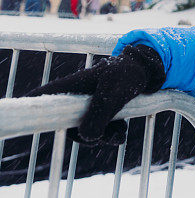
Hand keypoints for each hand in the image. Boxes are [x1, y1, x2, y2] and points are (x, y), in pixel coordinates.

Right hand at [24, 45, 165, 145]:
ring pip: (86, 131)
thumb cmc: (127, 74)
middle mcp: (75, 97)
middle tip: (109, 134)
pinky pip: (100, 131)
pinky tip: (122, 131)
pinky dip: (111, 134)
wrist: (148, 70)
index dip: (34, 109)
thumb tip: (87, 137)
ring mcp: (88, 105)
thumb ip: (99, 114)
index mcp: (71, 87)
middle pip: (68, 126)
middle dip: (88, 136)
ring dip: (104, 136)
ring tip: (121, 132)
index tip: (33, 114)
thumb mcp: (114, 93)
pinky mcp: (101, 112)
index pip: (42, 97)